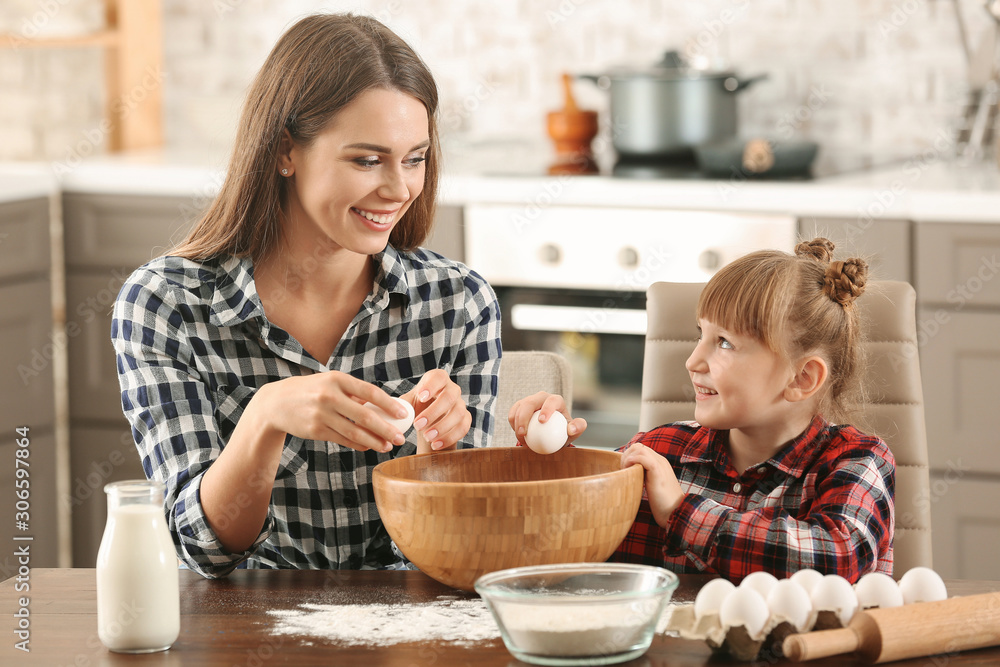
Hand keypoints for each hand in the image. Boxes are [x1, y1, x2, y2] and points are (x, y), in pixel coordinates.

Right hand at [254, 370, 411, 452]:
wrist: (276, 403)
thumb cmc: (311, 391)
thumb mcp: (330, 383)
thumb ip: (353, 393)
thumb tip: (383, 405)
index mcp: (337, 379)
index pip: (370, 392)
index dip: (389, 404)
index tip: (403, 413)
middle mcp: (329, 396)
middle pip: (365, 416)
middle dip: (386, 429)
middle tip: (400, 438)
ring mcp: (321, 414)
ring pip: (355, 432)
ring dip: (375, 441)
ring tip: (388, 446)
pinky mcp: (315, 430)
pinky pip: (343, 440)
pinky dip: (358, 444)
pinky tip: (369, 446)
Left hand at [403, 369, 470, 452]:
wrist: (429, 421)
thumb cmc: (418, 406)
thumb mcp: (408, 403)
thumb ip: (401, 405)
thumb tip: (395, 411)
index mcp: (437, 380)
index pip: (439, 377)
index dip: (432, 386)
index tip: (421, 397)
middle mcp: (452, 389)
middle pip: (449, 396)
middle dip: (433, 412)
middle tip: (417, 425)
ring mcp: (461, 404)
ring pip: (458, 413)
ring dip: (442, 427)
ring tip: (426, 438)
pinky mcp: (466, 419)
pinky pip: (463, 428)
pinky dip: (449, 437)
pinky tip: (436, 445)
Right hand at [508, 392, 586, 445]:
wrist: (551, 433)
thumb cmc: (563, 431)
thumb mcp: (573, 431)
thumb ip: (578, 428)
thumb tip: (571, 429)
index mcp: (556, 400)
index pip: (551, 401)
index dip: (546, 409)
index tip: (542, 421)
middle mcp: (542, 397)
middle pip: (530, 402)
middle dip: (524, 416)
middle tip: (523, 434)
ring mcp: (529, 401)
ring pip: (519, 408)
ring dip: (516, 423)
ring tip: (521, 439)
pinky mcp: (520, 407)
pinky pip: (512, 413)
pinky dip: (513, 424)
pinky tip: (517, 435)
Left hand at [620, 443, 684, 525]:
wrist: (675, 511)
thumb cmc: (663, 502)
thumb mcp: (652, 485)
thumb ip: (645, 477)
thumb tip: (630, 476)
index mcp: (659, 463)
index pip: (641, 449)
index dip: (629, 456)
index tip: (623, 469)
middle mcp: (660, 460)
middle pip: (639, 446)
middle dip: (626, 455)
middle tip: (622, 469)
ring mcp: (660, 465)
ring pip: (640, 449)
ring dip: (628, 457)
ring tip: (625, 470)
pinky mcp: (658, 472)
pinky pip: (643, 458)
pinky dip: (633, 460)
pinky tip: (628, 470)